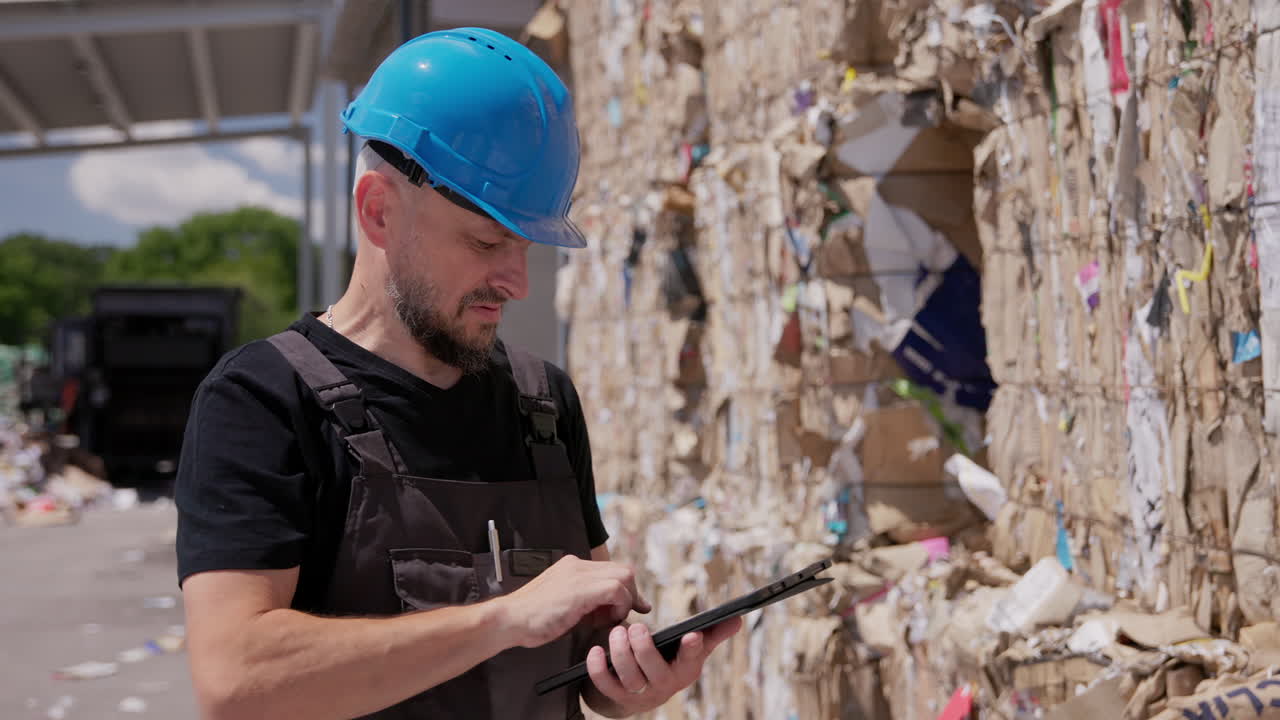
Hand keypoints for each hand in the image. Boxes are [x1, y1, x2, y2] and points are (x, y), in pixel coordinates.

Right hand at [495, 555, 651, 648]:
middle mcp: (578, 565)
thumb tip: (613, 612)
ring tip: (608, 619)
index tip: (627, 608)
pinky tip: (605, 621)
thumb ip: (587, 604)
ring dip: (624, 601)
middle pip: (623, 570)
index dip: (625, 590)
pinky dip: (619, 606)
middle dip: (630, 595)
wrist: (508, 620)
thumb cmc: (531, 620)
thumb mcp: (565, 606)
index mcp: (572, 567)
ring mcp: (578, 574)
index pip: (612, 570)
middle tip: (621, 615)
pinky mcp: (580, 588)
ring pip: (624, 577)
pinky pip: (616, 590)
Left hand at [584, 617, 742, 714]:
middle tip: (637, 627)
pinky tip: (594, 650)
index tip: (692, 635)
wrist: (637, 693)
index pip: (691, 660)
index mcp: (686, 670)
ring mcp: (640, 694)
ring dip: (621, 654)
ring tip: (617, 632)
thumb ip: (713, 634)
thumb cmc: (668, 662)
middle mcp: (664, 686)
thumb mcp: (692, 650)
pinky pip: (606, 686)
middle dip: (645, 650)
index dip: (692, 649)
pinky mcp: (617, 697)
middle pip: (656, 672)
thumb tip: (737, 618)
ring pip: (630, 678)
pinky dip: (598, 669)